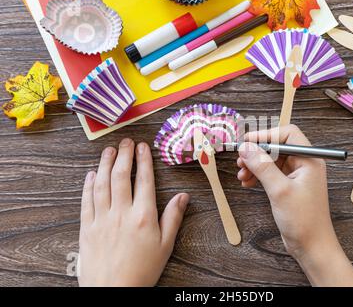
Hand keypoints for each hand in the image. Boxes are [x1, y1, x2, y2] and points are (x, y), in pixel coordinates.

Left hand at [78, 138, 189, 286]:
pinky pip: (87, 200)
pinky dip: (88, 185)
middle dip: (123, 155)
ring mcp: (102, 219)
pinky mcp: (88, 228)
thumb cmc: (142, 271)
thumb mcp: (165, 246)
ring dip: (104, 164)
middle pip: (120, 176)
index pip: (143, 180)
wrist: (113, 291)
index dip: (143, 160)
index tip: (142, 147)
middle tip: (125, 142)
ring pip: (102, 184)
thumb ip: (173, 218)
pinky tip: (91, 174)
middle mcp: (121, 213)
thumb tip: (184, 196)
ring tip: (109, 150)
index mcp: (143, 216)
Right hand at [237, 125, 352, 285]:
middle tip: (241, 160)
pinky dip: (258, 175)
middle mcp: (304, 164)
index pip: (287, 134)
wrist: (311, 246)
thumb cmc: (303, 220)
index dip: (266, 135)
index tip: (247, 141)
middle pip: (277, 147)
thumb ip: (262, 166)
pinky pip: (270, 173)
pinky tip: (247, 183)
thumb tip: (246, 148)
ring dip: (255, 164)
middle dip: (257, 152)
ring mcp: (296, 176)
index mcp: (309, 159)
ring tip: (242, 174)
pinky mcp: (289, 186)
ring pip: (271, 160)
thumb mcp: (279, 190)